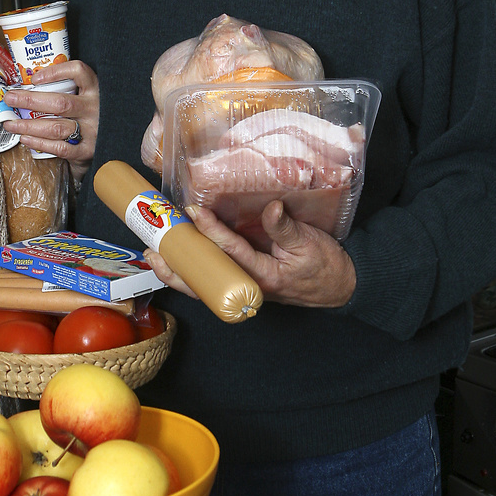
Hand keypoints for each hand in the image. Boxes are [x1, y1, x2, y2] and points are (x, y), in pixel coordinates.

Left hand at [3, 60, 98, 181]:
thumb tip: (28, 86)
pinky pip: (59, 147)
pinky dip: (39, 143)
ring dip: (29, 125)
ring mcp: (93, 131)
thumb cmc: (89, 118)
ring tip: (11, 124)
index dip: (56, 72)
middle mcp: (95, 109)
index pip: (79, 72)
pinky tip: (25, 138)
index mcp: (95, 90)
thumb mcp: (86, 99)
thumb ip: (69, 91)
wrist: (111, 147)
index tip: (35, 77)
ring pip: (56, 127)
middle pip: (60, 103)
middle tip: (10, 98)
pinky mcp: (87, 151)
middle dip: (30, 100)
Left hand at [144, 201, 356, 308]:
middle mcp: (248, 286)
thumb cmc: (326, 265)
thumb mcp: (310, 242)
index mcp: (264, 276)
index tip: (195, 213)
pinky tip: (178, 259)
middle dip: (178, 266)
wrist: (341, 287)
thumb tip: (270, 208)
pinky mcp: (243, 283)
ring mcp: (244, 287)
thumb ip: (286, 227)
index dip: (211, 231)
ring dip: (179, 272)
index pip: (231, 252)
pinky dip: (193, 271)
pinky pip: (213, 281)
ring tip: (156, 257)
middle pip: (206, 281)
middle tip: (154, 249)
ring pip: (204, 285)